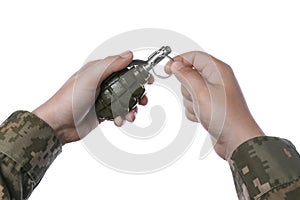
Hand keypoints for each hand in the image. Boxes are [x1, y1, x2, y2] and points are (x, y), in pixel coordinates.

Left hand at [33, 51, 152, 144]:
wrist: (58, 124)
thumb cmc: (69, 98)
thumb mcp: (90, 77)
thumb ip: (110, 65)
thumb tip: (129, 54)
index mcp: (99, 71)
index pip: (123, 67)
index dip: (138, 72)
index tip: (148, 79)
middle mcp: (103, 83)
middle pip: (128, 86)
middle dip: (138, 93)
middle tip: (143, 100)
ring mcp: (104, 99)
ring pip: (126, 101)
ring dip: (131, 108)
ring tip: (129, 115)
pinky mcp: (103, 113)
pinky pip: (119, 113)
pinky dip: (122, 117)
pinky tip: (118, 121)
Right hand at [165, 51, 263, 158]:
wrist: (236, 140)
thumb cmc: (226, 117)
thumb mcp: (201, 92)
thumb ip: (186, 75)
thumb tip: (176, 65)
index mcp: (218, 71)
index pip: (195, 57)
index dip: (180, 60)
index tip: (168, 69)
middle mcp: (217, 80)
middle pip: (190, 74)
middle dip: (187, 87)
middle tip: (195, 96)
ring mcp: (213, 94)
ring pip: (189, 90)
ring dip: (190, 101)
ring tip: (202, 109)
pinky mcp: (210, 106)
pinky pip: (192, 103)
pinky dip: (193, 110)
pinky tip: (202, 117)